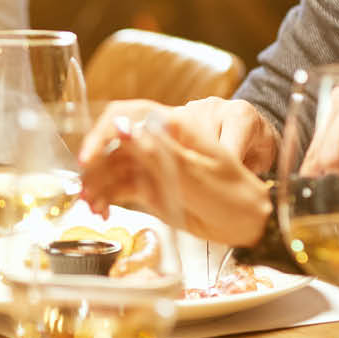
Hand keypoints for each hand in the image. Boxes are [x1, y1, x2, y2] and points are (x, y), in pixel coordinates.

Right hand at [80, 107, 271, 246]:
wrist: (253, 222)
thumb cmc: (236, 193)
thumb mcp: (199, 175)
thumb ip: (159, 152)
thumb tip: (123, 129)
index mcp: (175, 127)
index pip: (130, 114)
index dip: (104, 131)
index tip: (88, 158)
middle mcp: (160, 141)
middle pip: (115, 142)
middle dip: (95, 165)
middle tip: (85, 192)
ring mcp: (155, 164)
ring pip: (114, 168)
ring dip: (98, 185)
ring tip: (94, 208)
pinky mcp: (152, 186)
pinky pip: (122, 187)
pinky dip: (109, 198)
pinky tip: (103, 211)